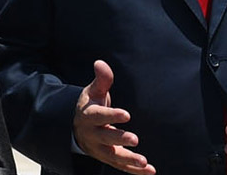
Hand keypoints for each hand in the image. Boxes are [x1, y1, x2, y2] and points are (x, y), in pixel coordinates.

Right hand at [73, 60, 154, 174]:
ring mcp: (100, 149)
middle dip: (120, 139)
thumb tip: (100, 63)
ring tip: (144, 162)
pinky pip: (121, 166)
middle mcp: (93, 134)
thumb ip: (101, 79)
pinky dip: (134, 170)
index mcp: (89, 116)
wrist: (76, 128)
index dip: (112, 115)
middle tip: (135, 139)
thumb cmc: (90, 105)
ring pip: (114, 157)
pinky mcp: (108, 158)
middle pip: (106, 138)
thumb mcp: (93, 91)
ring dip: (129, 160)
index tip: (126, 114)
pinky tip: (149, 170)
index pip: (100, 116)